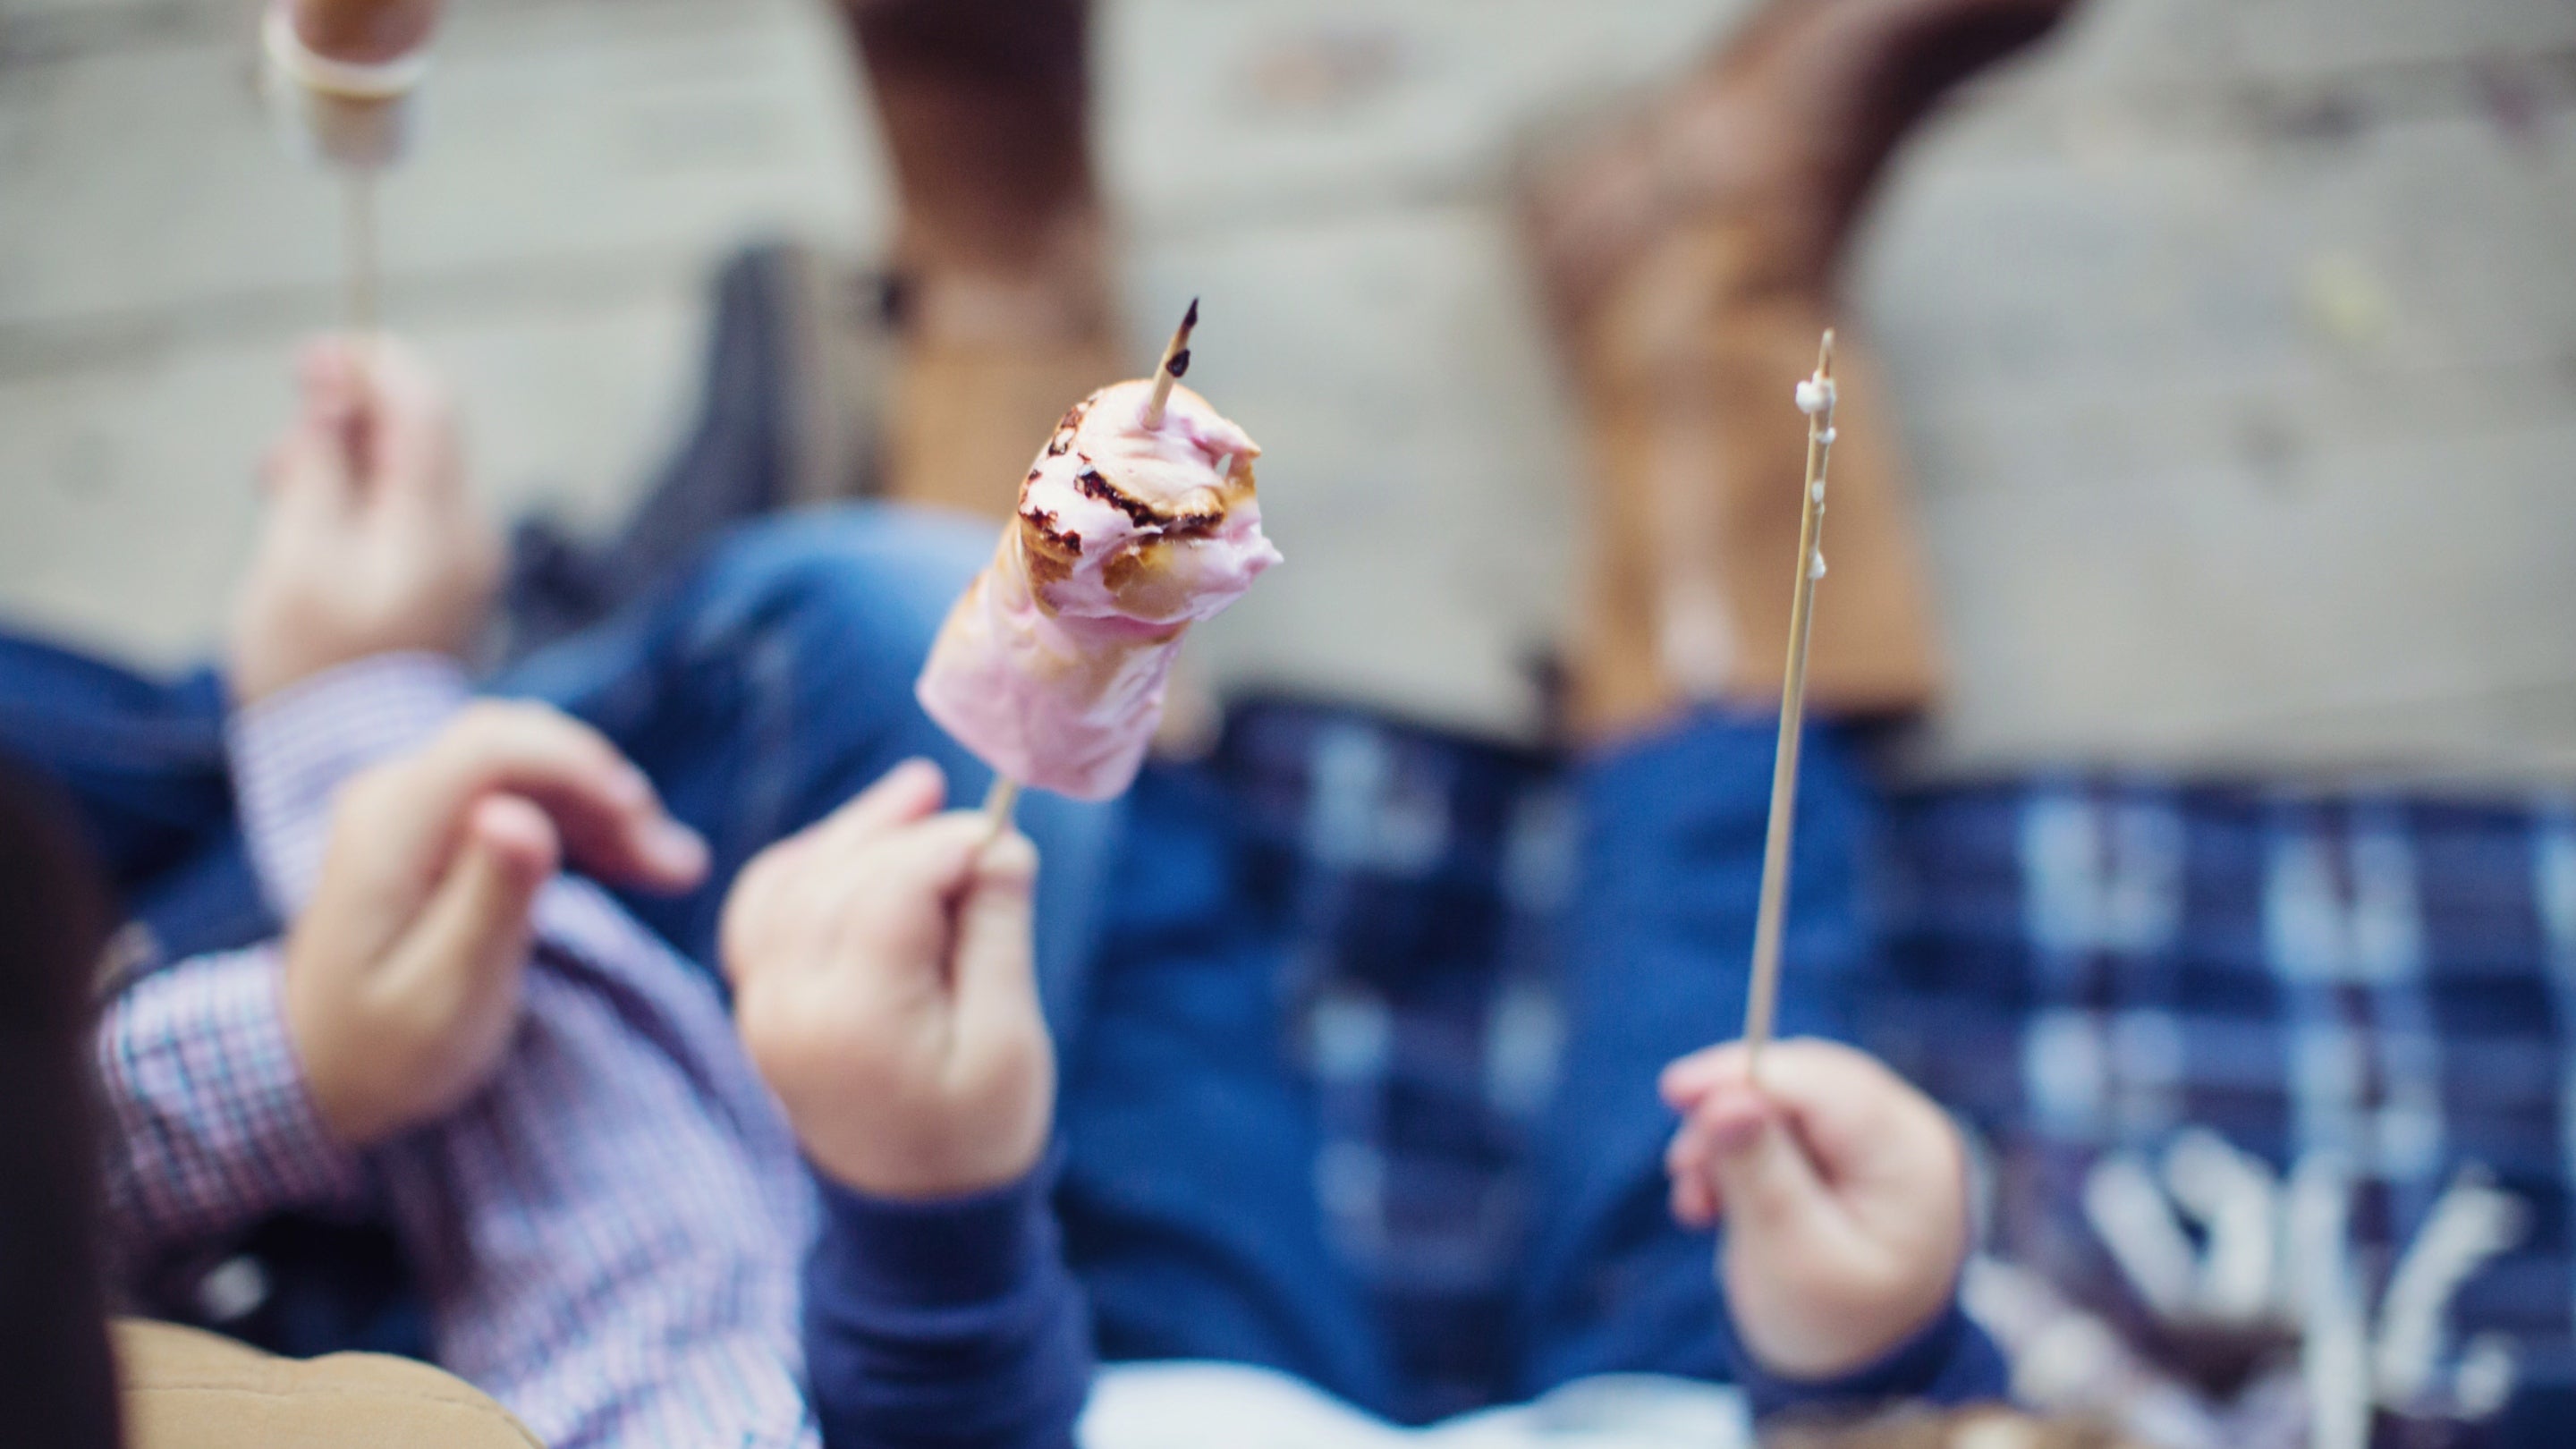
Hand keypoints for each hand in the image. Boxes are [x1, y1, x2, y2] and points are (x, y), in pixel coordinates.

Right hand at [230, 336, 499, 704]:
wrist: (353, 761)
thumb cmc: (314, 664)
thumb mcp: (297, 555)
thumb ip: (321, 467)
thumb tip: (334, 393)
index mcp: (440, 524)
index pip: (427, 406)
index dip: (369, 366)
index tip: (309, 360)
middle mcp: (472, 534)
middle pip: (425, 432)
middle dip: (352, 417)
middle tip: (278, 453)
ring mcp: (468, 561)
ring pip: (415, 470)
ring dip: (349, 460)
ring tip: (279, 489)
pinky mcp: (451, 583)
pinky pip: (414, 513)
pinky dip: (365, 500)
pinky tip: (312, 523)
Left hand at [286, 701, 707, 1145]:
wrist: (323, 1074)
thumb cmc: (387, 1051)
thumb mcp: (446, 994)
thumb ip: (486, 901)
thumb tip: (518, 814)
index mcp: (388, 830)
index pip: (491, 747)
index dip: (579, 766)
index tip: (644, 821)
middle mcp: (394, 798)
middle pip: (517, 744)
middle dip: (604, 787)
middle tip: (673, 862)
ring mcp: (414, 807)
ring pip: (531, 767)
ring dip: (607, 807)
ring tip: (675, 870)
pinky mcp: (440, 827)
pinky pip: (524, 797)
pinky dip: (586, 823)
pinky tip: (640, 864)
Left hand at [722, 759, 1050, 1201]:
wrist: (918, 1215)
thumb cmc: (979, 1132)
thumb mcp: (1009, 1039)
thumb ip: (995, 934)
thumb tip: (996, 842)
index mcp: (853, 1019)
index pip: (892, 887)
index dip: (952, 848)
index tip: (1008, 845)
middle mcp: (787, 1005)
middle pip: (838, 874)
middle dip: (908, 835)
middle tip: (977, 816)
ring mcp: (761, 1005)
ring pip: (790, 880)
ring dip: (854, 835)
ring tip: (916, 796)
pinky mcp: (760, 1004)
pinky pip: (764, 910)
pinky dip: (808, 866)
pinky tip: (856, 847)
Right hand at [1660, 1038, 1969, 1380]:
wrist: (1858, 1378)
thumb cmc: (1831, 1323)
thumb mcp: (1788, 1254)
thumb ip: (1759, 1171)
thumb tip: (1726, 1096)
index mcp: (1910, 1157)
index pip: (1822, 1086)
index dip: (1745, 1076)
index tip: (1674, 1090)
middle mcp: (1902, 1134)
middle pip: (1803, 1085)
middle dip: (1730, 1115)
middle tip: (1681, 1166)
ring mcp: (1877, 1143)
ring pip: (1785, 1103)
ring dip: (1727, 1140)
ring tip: (1697, 1200)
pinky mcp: (1847, 1155)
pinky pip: (1783, 1128)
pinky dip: (1739, 1155)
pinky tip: (1710, 1200)